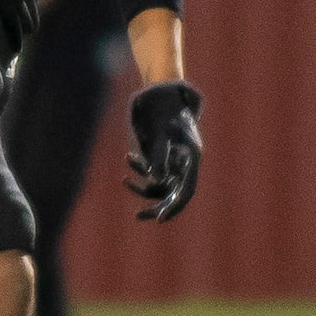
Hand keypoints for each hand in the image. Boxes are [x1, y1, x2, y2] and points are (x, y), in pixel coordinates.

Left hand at [124, 80, 201, 221]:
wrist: (165, 96)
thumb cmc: (167, 111)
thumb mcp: (163, 132)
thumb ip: (160, 155)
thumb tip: (156, 178)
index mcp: (191, 158)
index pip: (186, 190)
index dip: (175, 206)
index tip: (161, 219)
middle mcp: (185, 164)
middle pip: (174, 193)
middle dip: (157, 205)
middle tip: (139, 216)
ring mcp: (176, 162)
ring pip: (161, 185)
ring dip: (143, 186)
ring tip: (125, 180)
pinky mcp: (165, 158)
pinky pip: (153, 172)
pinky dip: (141, 169)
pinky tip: (129, 159)